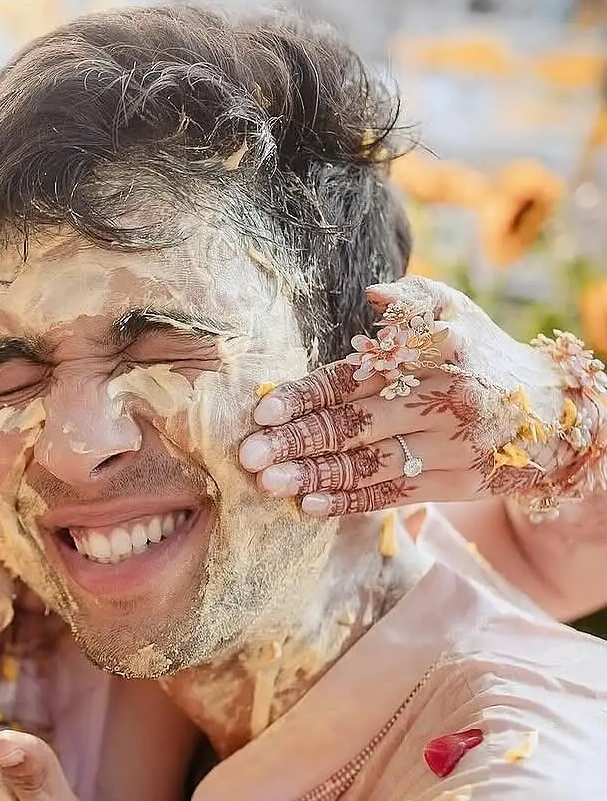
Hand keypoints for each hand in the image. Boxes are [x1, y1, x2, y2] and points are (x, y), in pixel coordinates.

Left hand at [238, 276, 568, 516]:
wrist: (550, 413)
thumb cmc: (482, 357)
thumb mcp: (456, 314)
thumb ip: (411, 299)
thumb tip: (372, 295)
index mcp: (431, 354)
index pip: (355, 376)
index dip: (306, 394)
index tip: (264, 410)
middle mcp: (440, 400)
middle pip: (354, 423)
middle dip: (297, 440)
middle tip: (250, 454)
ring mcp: (449, 446)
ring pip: (368, 464)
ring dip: (314, 475)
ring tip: (269, 483)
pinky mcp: (455, 483)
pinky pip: (392, 494)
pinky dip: (349, 502)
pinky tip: (310, 505)